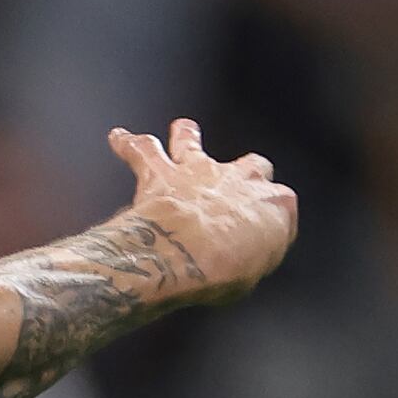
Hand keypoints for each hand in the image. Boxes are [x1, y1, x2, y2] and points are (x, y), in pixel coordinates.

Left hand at [108, 118, 297, 304]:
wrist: (191, 252)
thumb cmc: (228, 266)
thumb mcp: (261, 267)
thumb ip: (260, 251)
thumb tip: (252, 250)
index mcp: (273, 203)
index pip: (278, 203)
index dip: (269, 216)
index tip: (262, 230)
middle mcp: (238, 178)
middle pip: (250, 167)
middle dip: (245, 172)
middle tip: (236, 180)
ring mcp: (198, 172)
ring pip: (193, 144)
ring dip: (187, 137)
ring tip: (183, 130)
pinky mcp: (161, 174)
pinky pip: (142, 150)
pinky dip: (128, 143)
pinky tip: (118, 137)